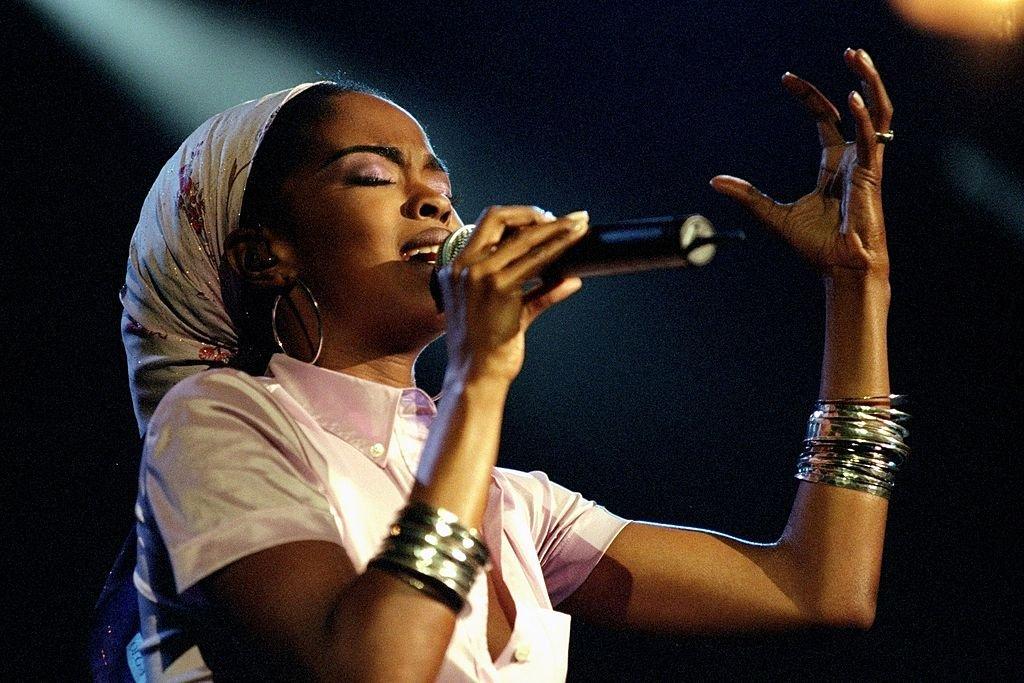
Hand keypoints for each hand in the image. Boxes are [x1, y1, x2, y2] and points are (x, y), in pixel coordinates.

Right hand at [436, 206, 588, 382]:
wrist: (475, 376)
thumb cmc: (486, 349)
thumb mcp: (507, 313)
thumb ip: (536, 293)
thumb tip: (570, 278)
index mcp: (457, 267)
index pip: (488, 225)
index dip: (519, 216)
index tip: (545, 220)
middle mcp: (464, 266)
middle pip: (499, 217)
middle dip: (534, 213)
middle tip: (563, 221)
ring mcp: (480, 275)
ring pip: (524, 237)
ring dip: (556, 229)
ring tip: (579, 225)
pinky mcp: (498, 288)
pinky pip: (536, 261)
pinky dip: (558, 250)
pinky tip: (573, 246)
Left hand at [711, 48, 893, 283]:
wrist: (839, 267)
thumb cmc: (816, 246)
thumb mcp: (772, 215)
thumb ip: (747, 195)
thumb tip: (714, 181)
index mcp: (833, 165)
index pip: (824, 119)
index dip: (808, 96)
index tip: (786, 78)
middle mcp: (853, 159)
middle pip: (857, 107)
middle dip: (857, 76)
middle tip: (850, 50)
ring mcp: (866, 164)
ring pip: (878, 112)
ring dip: (871, 83)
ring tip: (859, 58)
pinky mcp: (871, 174)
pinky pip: (873, 137)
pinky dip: (864, 116)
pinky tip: (851, 98)